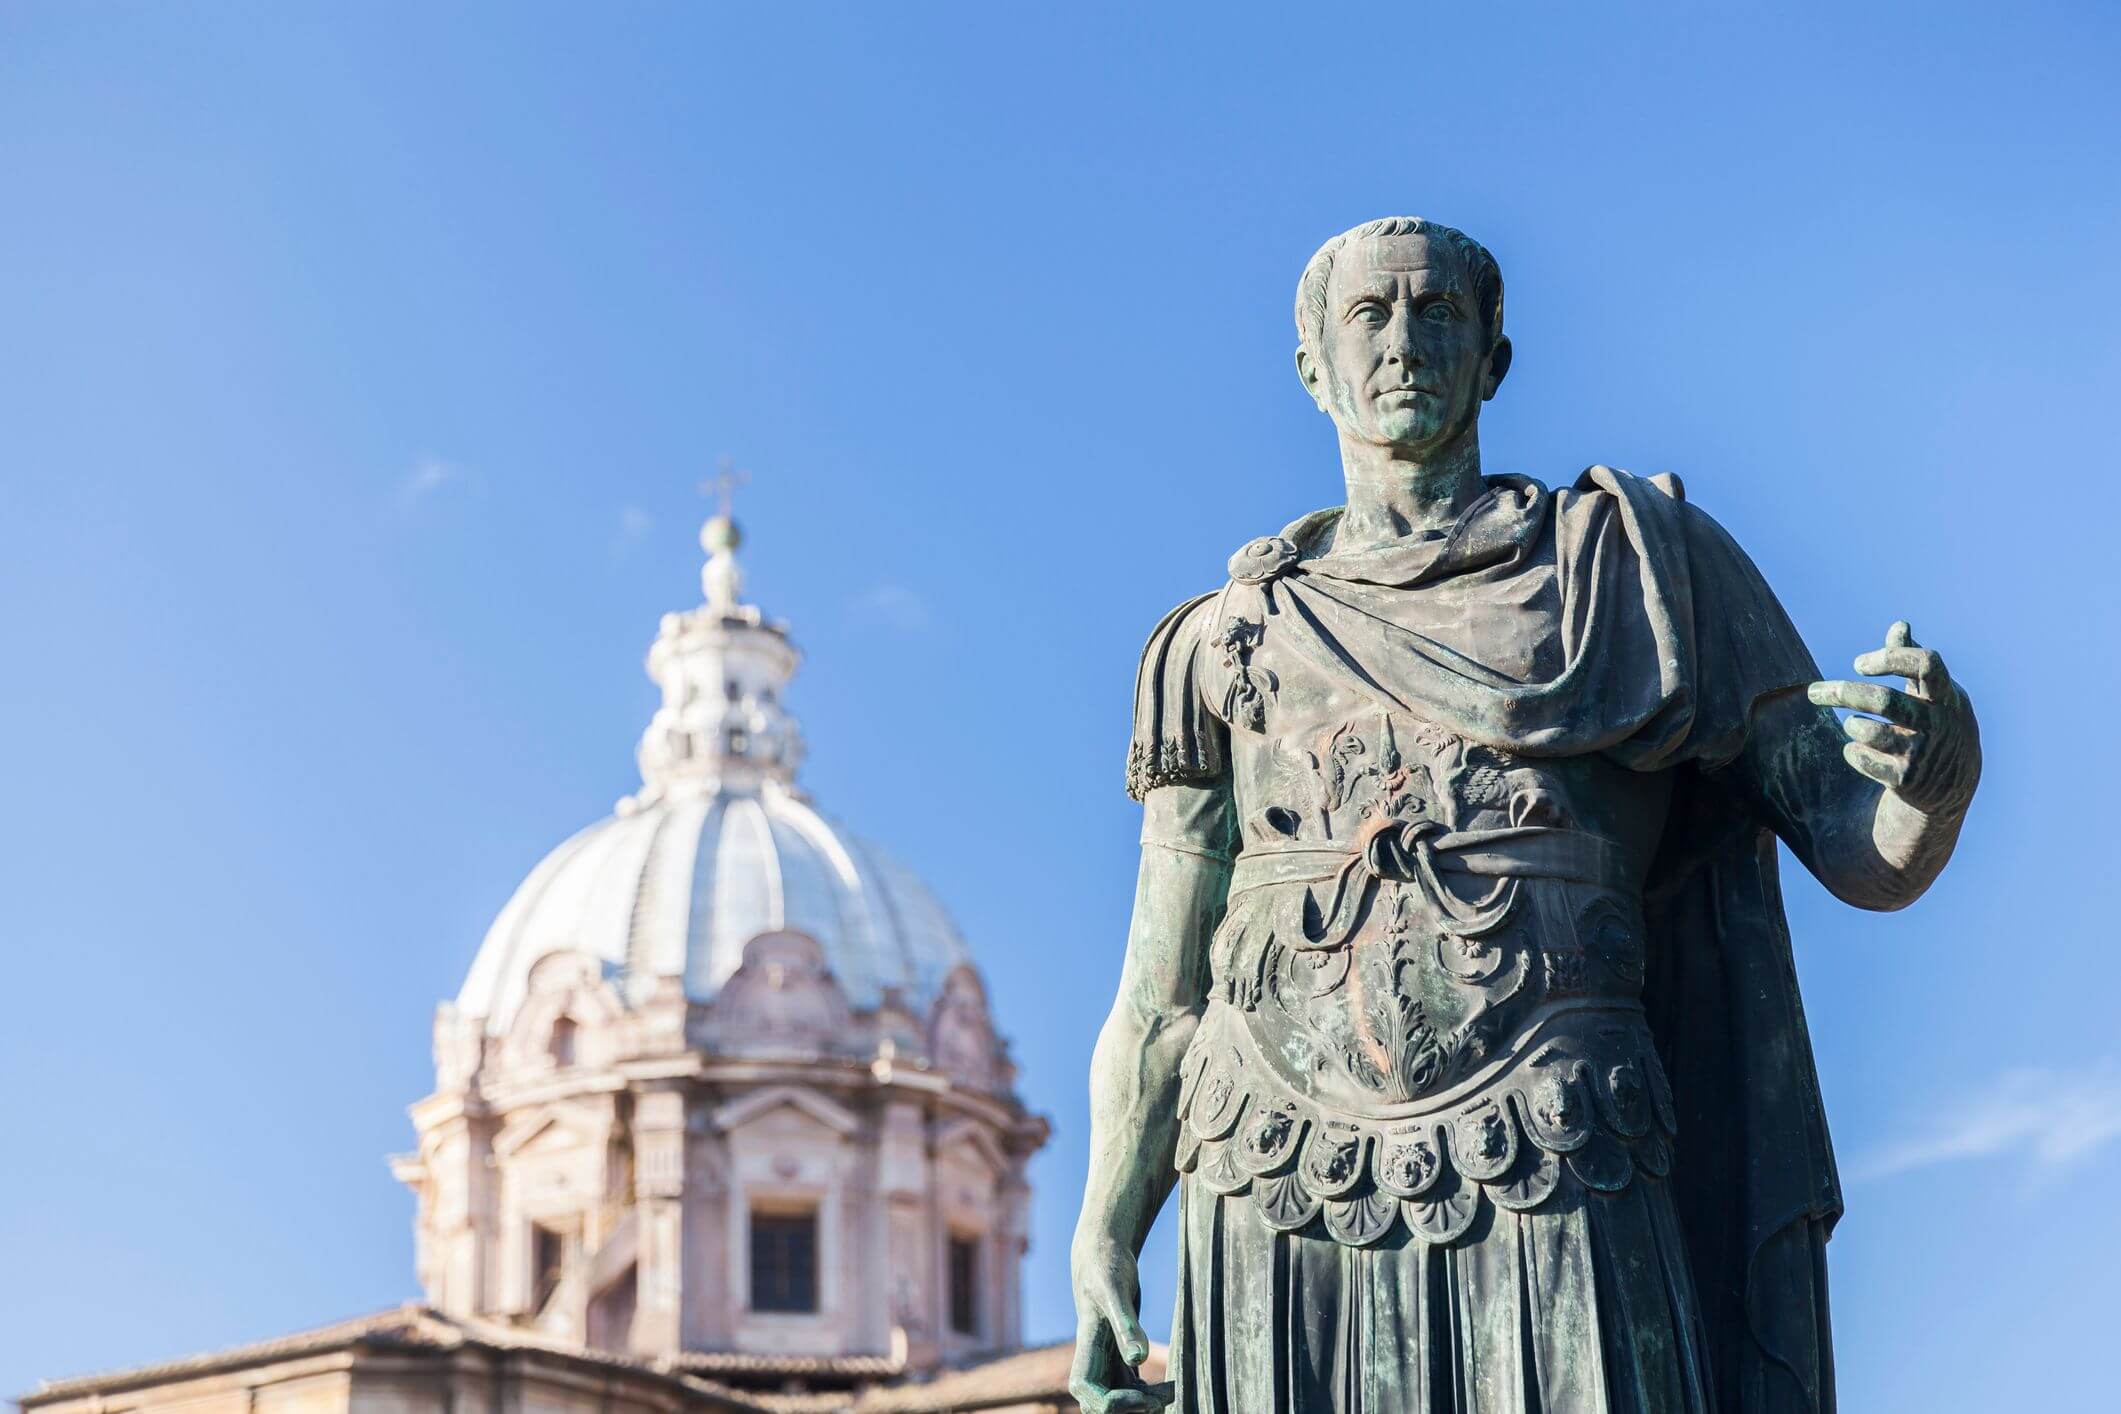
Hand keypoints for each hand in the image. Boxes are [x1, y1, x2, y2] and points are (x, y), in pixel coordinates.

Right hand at [1068, 1238, 1167, 1412]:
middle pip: (1099, 1405)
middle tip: (1161, 1399)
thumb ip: (1127, 1325)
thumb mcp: (1116, 1290)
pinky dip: (1147, 1395)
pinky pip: (1129, 1388)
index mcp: (1086, 1345)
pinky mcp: (1119, 1354)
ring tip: (1171, 1391)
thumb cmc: (1106, 1266)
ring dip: (1143, 1405)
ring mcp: (1105, 1358)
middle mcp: (1093, 1357)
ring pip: (1118, 1400)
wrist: (1103, 1251)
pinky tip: (1168, 1386)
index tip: (1143, 1396)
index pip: (1086, 1391)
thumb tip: (1139, 1358)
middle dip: (1128, 1410)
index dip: (1112, 1404)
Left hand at [1807, 621, 1980, 815]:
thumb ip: (1913, 661)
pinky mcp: (1905, 779)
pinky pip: (1863, 759)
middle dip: (1844, 693)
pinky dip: (1852, 752)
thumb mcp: (1934, 694)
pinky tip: (1858, 749)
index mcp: (1946, 695)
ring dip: (1852, 726)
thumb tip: (1900, 625)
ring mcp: (1923, 752)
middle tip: (1814, 692)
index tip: (1858, 664)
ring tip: (1853, 725)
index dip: (1889, 657)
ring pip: (1870, 732)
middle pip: (1884, 700)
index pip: (1925, 664)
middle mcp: (1938, 722)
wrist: (1953, 786)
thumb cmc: (1936, 725)